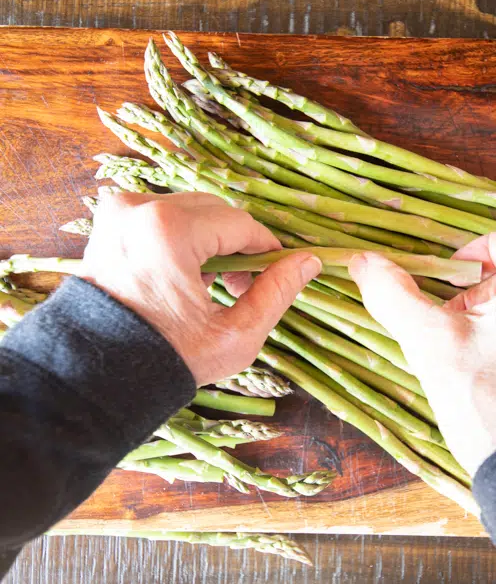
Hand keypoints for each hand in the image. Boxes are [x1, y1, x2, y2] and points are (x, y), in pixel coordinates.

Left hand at [80, 192, 320, 386]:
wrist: (98, 374)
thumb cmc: (168, 359)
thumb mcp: (236, 334)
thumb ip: (277, 292)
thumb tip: (308, 262)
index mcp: (169, 232)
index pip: (240, 224)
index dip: (266, 246)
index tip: (278, 268)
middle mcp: (140, 210)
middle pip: (215, 212)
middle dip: (237, 244)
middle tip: (241, 285)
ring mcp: (120, 214)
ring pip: (190, 211)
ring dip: (210, 240)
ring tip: (213, 283)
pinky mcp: (109, 223)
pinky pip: (162, 216)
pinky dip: (183, 238)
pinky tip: (185, 273)